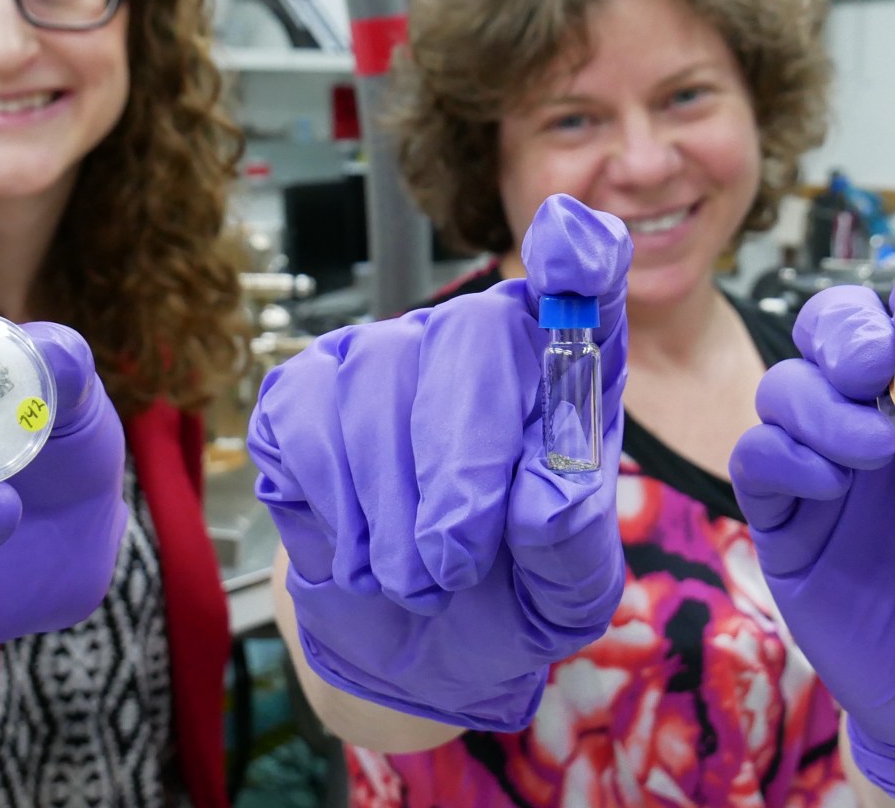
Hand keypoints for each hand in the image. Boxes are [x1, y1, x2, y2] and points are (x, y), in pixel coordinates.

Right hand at [248, 194, 631, 731]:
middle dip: (460, 468)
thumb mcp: (565, 594)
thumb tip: (543, 496)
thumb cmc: (507, 597)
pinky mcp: (307, 388)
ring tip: (415, 583)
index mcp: (569, 374)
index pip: (587, 292)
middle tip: (455, 567)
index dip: (580, 260)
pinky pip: (308, 416)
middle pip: (472, 337)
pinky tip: (359, 554)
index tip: (578, 246)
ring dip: (393, 511)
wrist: (411, 649)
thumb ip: (571, 545)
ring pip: (381, 384)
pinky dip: (334, 503)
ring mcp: (388, 353)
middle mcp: (479, 342)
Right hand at [729, 262, 894, 802]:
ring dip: (818, 400)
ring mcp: (831, 470)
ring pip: (787, 386)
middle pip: (840, 329)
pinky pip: (755, 461)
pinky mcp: (787, 523)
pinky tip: (828, 484)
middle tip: (872, 365)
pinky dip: (780, 455)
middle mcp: (888, 420)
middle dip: (846, 328)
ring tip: (870, 451)